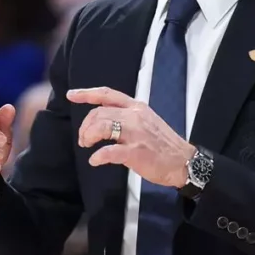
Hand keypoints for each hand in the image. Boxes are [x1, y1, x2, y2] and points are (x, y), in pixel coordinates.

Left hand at [68, 87, 193, 187]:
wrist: (183, 161)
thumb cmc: (163, 144)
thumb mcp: (147, 121)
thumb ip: (127, 117)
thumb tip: (104, 121)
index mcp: (137, 107)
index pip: (107, 94)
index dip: (86, 93)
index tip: (71, 95)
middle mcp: (135, 116)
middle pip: (99, 113)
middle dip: (85, 126)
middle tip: (84, 139)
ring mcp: (136, 134)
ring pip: (101, 127)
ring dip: (88, 136)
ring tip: (87, 146)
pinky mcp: (136, 152)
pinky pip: (109, 151)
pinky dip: (98, 156)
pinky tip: (95, 160)